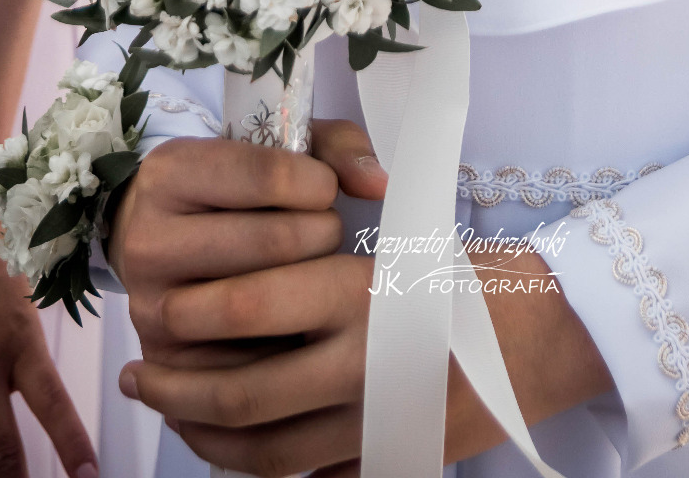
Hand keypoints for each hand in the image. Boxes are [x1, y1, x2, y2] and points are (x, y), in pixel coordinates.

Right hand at [108, 122, 379, 364]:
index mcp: (170, 174)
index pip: (269, 175)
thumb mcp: (271, 148)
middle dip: (322, 234)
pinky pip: (253, 358)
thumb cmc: (232, 192)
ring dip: (309, 284)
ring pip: (264, 301)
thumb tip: (378, 183)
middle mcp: (148, 240)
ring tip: (306, 268)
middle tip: (321, 232)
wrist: (158, 248)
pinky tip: (291, 317)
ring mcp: (152, 307)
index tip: (322, 188)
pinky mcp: (169, 362)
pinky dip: (286, 338)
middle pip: (276, 241)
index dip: (317, 182)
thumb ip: (332, 146)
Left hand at [116, 120, 612, 474]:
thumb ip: (325, 250)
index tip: (154, 311)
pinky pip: (305, 477)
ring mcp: (375, 423)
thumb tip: (245, 264)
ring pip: (264, 452)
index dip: (186, 316)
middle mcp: (359, 363)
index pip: (244, 309)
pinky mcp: (391, 460)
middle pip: (241, 394)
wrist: (549, 335)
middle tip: (139, 378)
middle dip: (176, 391)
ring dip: (204, 438)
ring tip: (173, 415)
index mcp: (357, 293)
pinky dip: (258, 467)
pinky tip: (232, 447)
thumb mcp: (397, 235)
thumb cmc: (466, 270)